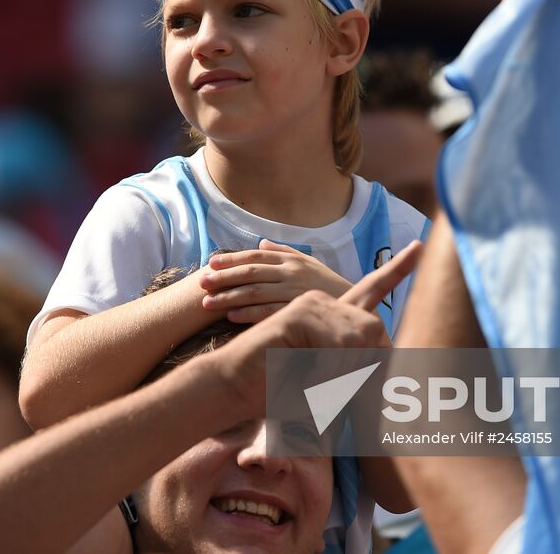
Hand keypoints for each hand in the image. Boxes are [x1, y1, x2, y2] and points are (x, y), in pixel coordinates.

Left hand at [200, 240, 353, 322]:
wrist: (358, 309)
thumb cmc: (329, 287)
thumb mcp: (309, 264)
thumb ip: (284, 252)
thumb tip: (261, 243)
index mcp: (291, 260)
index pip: (256, 257)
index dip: (232, 259)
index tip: (211, 263)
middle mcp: (292, 273)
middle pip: (251, 272)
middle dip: (224, 277)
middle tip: (201, 283)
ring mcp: (295, 292)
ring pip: (255, 292)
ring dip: (229, 297)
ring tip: (207, 303)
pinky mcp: (298, 311)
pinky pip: (269, 312)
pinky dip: (249, 314)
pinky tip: (231, 317)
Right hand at [208, 241, 423, 414]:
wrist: (238, 387)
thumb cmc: (279, 388)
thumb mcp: (327, 382)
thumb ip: (355, 372)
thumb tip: (386, 367)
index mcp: (333, 315)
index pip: (372, 287)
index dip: (397, 268)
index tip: (419, 246)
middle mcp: (324, 302)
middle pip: (374, 329)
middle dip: (367, 367)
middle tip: (338, 389)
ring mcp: (311, 303)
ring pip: (357, 339)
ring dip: (343, 374)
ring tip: (314, 383)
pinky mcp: (298, 312)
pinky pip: (336, 343)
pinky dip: (328, 367)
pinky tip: (303, 370)